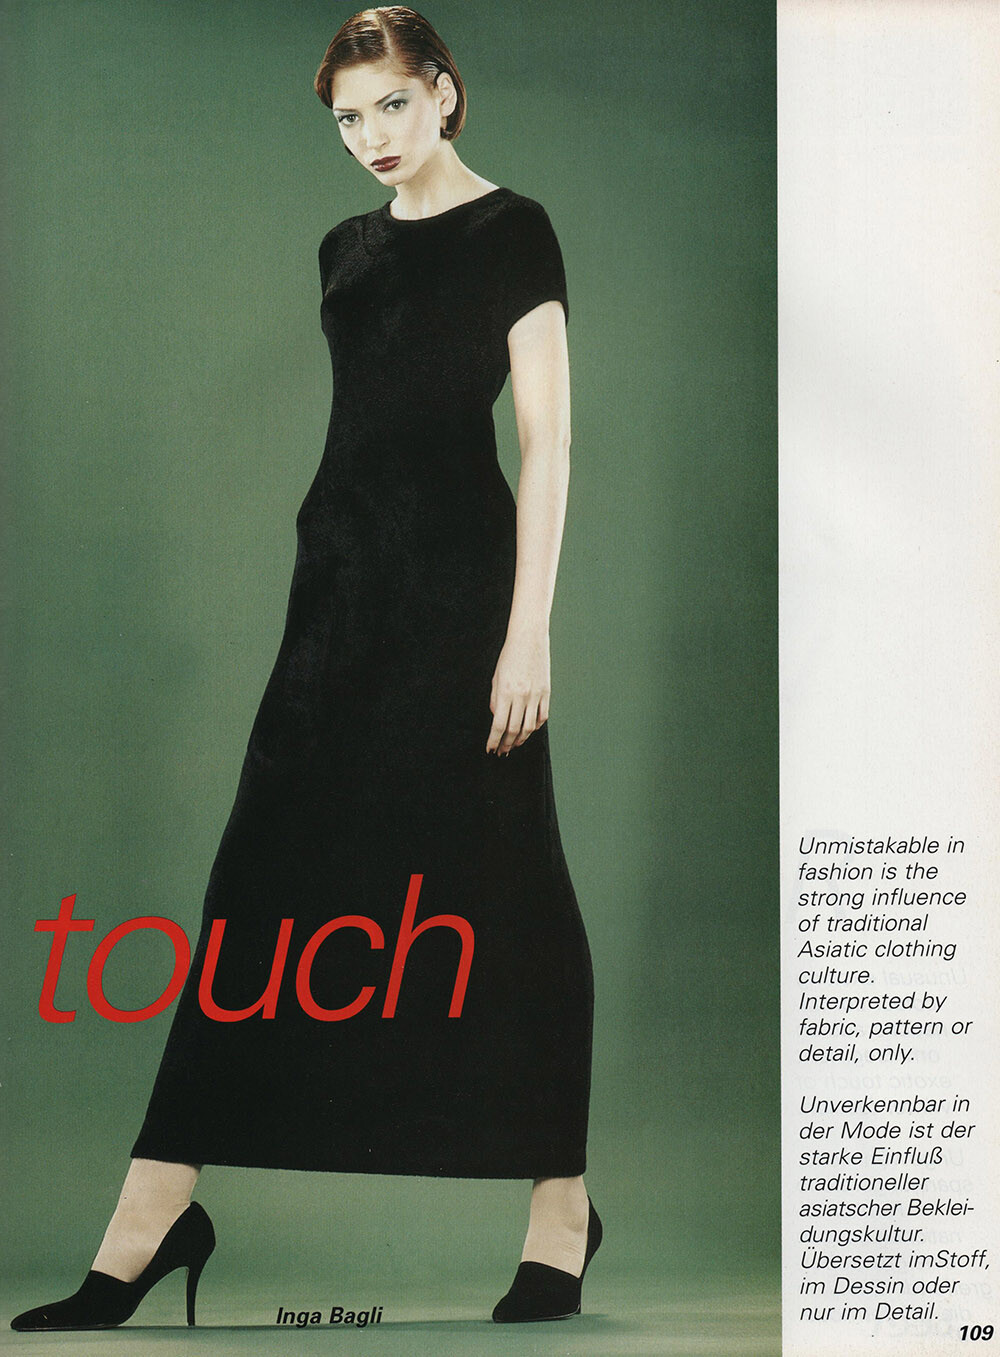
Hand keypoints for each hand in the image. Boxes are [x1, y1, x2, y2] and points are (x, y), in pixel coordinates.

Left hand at [487, 628, 550, 754]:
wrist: (529, 638)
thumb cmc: (509, 656)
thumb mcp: (496, 677)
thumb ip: (495, 699)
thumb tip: (496, 717)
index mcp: (505, 693)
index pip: (498, 725)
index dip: (494, 740)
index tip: (490, 749)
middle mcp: (521, 697)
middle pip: (513, 730)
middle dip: (506, 744)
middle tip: (501, 751)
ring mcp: (535, 695)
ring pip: (528, 727)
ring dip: (520, 739)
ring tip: (514, 744)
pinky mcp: (546, 692)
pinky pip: (542, 717)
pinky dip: (534, 727)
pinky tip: (528, 730)